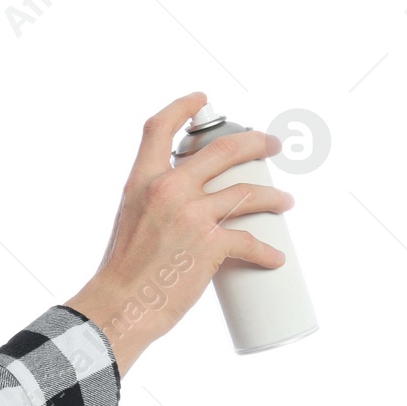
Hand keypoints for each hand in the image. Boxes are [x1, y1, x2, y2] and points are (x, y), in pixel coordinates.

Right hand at [66, 91, 294, 377]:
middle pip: (224, 150)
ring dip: (275, 196)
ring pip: (249, 192)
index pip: (160, 127)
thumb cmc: (122, 271)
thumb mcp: (129, 220)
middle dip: (256, 143)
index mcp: (141, 181)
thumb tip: (186, 203)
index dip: (184, 107)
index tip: (202, 101)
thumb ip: (153, 203)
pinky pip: (250, 240)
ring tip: (285, 202)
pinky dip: (266, 251)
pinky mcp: (211, 243)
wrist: (121, 304)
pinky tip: (275, 257)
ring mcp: (191, 214)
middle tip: (271, 146)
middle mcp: (167, 189)